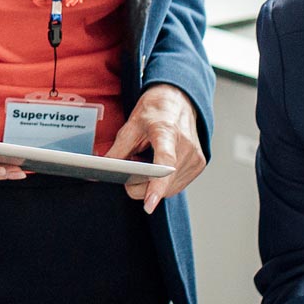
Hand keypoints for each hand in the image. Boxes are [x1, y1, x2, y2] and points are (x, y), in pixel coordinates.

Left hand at [103, 84, 206, 213]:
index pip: (165, 163)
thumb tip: (104, 171)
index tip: (149, 204)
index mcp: (167, 131)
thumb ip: (118, 150)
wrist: (179, 99)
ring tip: (144, 162)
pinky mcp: (199, 165)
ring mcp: (196, 158)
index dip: (156, 185)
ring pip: (168, 189)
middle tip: (129, 171)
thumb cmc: (156, 110)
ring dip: (151, 184)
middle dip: (140, 185)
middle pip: (162, 183)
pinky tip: (156, 167)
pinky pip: (175, 185)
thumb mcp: (131, 124)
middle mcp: (186, 147)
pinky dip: (162, 182)